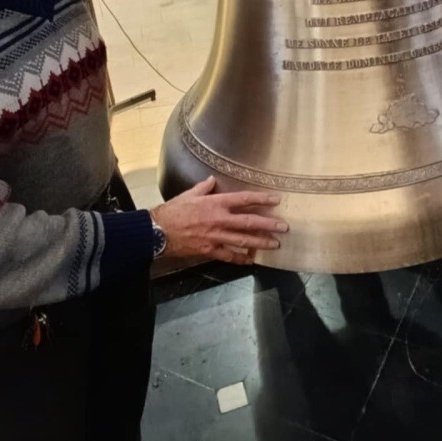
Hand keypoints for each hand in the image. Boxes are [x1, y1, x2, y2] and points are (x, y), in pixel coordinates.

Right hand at [151, 177, 286, 264]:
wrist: (158, 231)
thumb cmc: (172, 211)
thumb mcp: (189, 195)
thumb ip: (203, 188)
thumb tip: (212, 180)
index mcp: (215, 203)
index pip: (244, 200)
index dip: (261, 199)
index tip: (276, 200)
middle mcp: (219, 220)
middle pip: (249, 222)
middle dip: (268, 225)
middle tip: (283, 227)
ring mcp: (215, 237)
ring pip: (243, 241)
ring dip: (260, 243)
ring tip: (275, 244)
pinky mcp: (209, 251)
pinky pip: (229, 256)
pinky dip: (241, 258)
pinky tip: (251, 260)